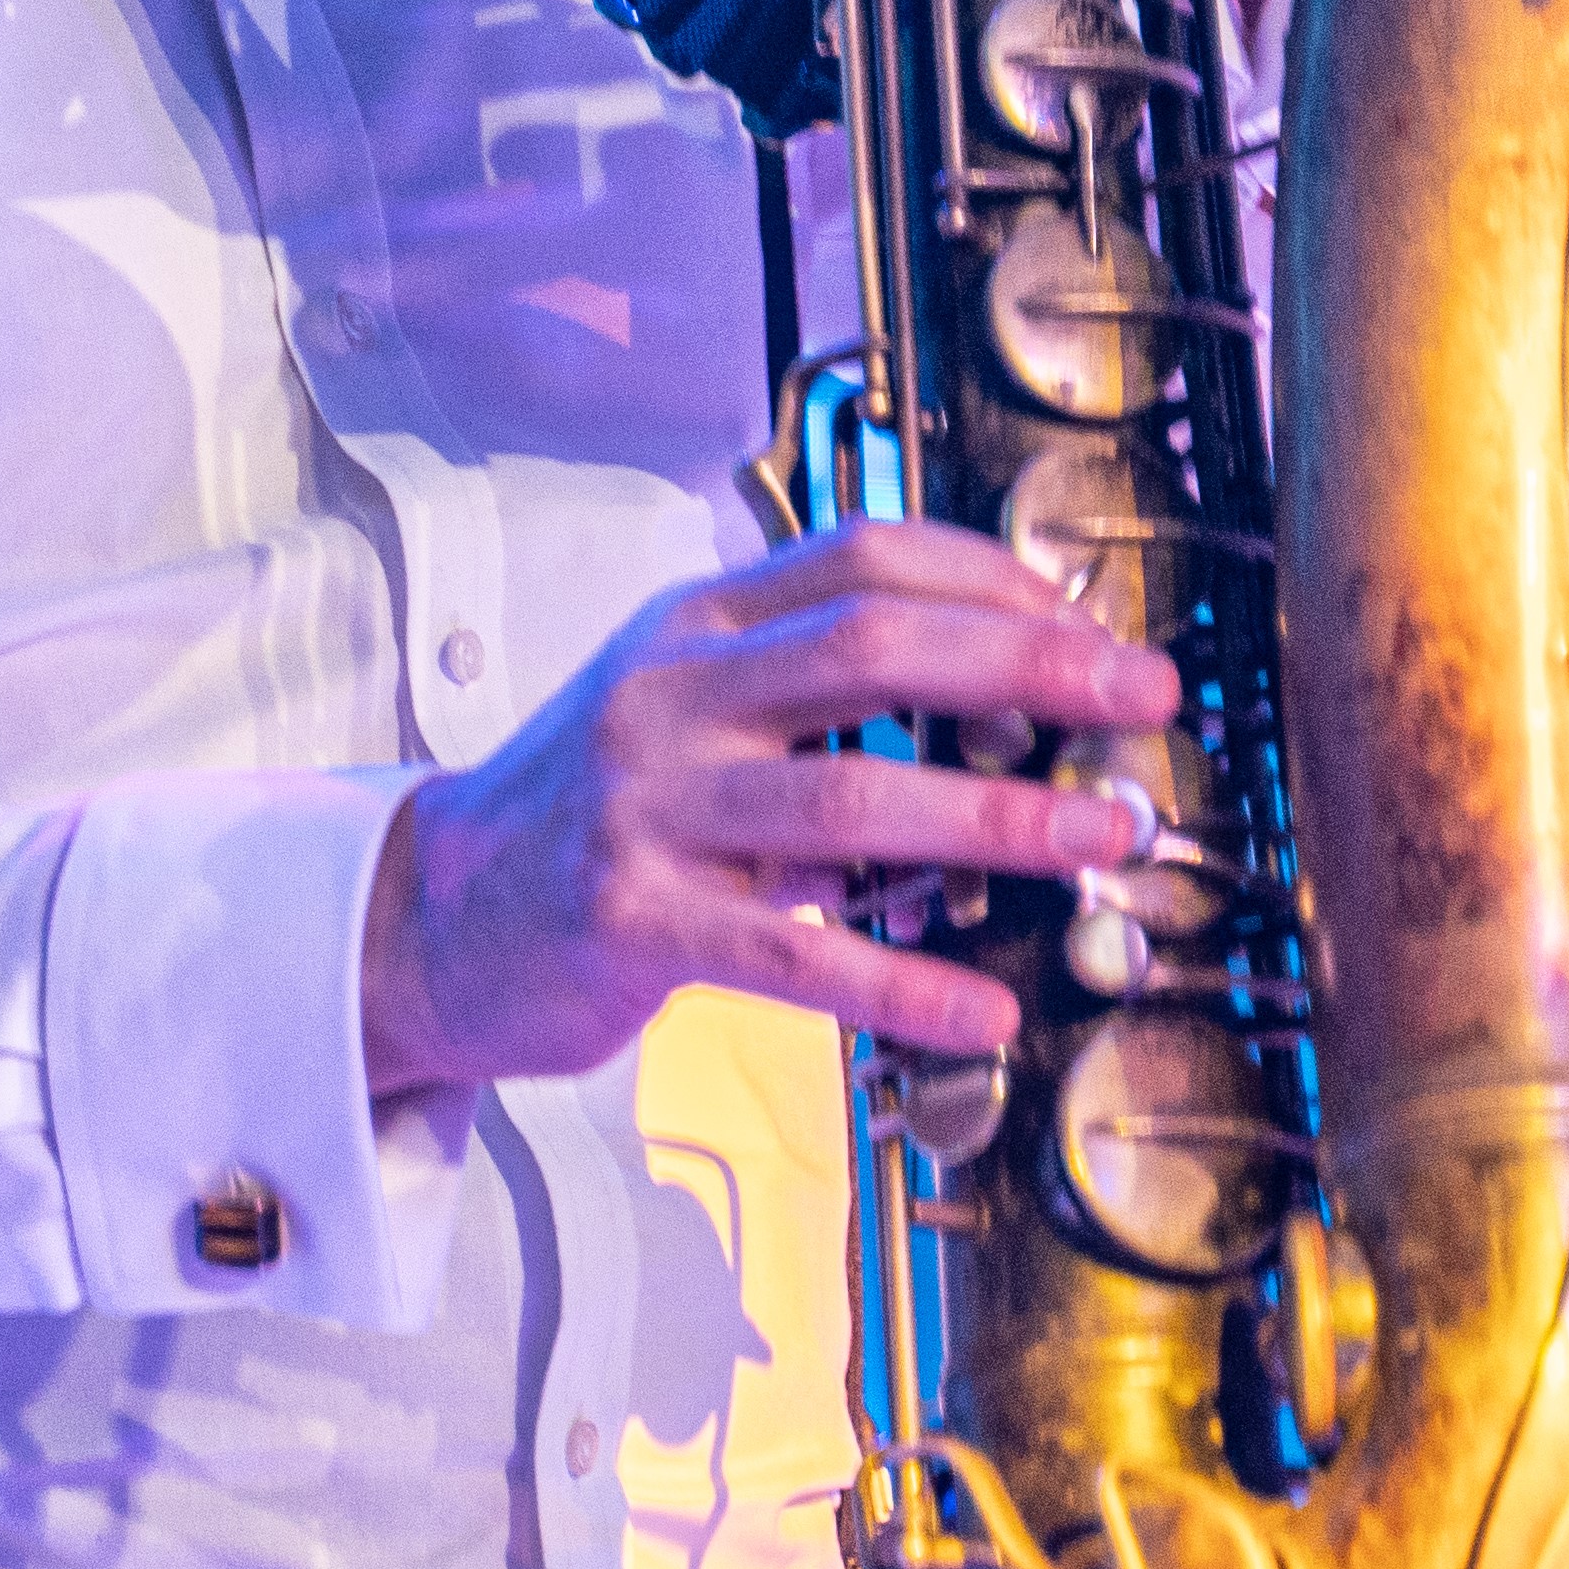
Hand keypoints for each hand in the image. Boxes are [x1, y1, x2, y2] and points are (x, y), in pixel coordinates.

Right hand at [359, 523, 1178, 1094]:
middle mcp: (670, 698)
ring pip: (850, 797)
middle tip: (1140, 700)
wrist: (428, 915)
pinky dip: (903, 984)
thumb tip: (997, 670)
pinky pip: (796, 954)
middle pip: (872, 649)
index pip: (860, 558)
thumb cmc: (587, 812)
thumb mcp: (680, 704)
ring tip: (1101, 840)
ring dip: (997, 819)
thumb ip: (804, 678)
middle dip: (1028, 669)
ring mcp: (649, 809)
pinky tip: (985, 1010)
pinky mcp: (635, 923)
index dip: (990, 580)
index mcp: (694, 627)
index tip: (1091, 625)